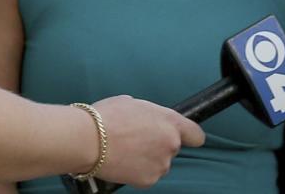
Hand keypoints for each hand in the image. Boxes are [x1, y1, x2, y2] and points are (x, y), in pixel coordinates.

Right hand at [89, 96, 204, 187]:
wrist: (88, 139)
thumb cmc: (107, 117)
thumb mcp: (134, 103)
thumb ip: (150, 114)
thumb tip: (147, 119)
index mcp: (171, 121)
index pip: (195, 134)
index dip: (190, 136)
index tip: (186, 138)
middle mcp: (171, 143)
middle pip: (172, 148)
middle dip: (158, 146)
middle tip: (137, 141)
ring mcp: (161, 164)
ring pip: (159, 163)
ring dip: (148, 159)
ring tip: (126, 151)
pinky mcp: (148, 180)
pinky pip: (147, 176)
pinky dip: (137, 172)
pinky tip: (123, 162)